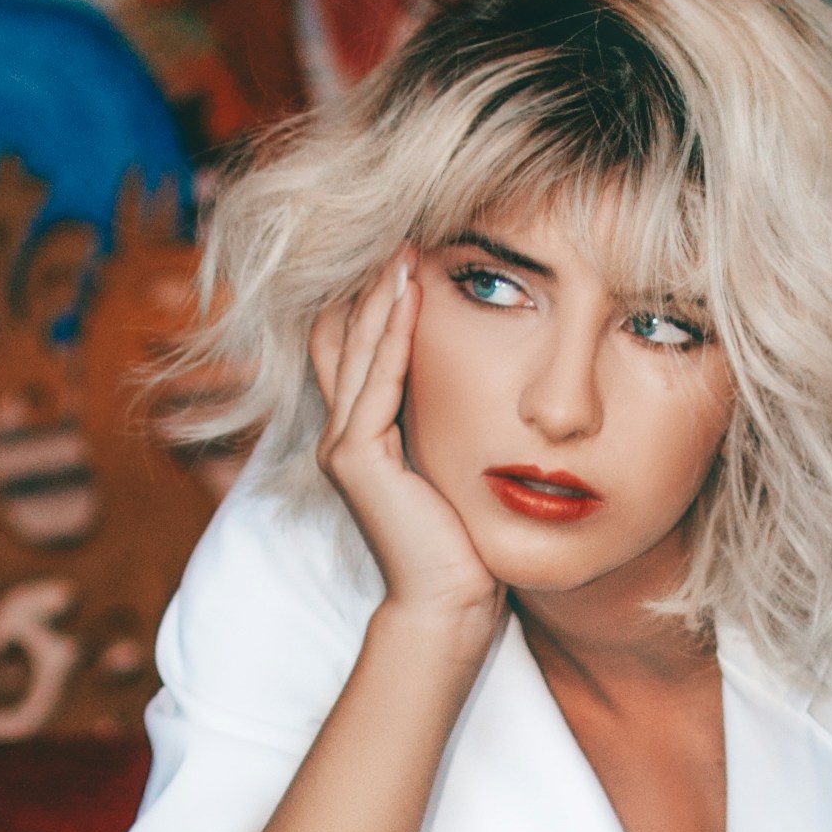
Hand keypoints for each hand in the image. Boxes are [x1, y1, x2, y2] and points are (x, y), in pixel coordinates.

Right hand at [309, 259, 501, 642]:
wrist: (450, 606)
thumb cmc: (465, 545)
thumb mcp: (457, 466)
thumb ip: (452, 425)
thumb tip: (489, 381)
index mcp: (362, 433)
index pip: (354, 344)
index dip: (372, 295)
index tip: (412, 248)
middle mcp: (342, 433)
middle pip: (342, 332)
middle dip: (371, 280)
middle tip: (404, 225)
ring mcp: (343, 445)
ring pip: (355, 347)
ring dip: (380, 294)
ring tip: (406, 245)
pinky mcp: (357, 459)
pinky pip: (376, 382)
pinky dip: (393, 334)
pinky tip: (413, 295)